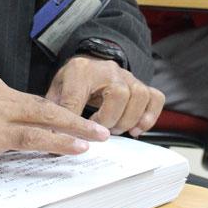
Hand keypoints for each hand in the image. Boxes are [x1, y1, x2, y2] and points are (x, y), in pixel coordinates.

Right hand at [0, 75, 110, 184]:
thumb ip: (4, 121)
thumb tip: (35, 133)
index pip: (34, 101)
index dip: (60, 116)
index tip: (80, 125)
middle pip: (45, 105)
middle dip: (77, 118)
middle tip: (101, 131)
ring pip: (43, 119)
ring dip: (74, 130)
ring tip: (96, 139)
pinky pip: (32, 137)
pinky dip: (56, 142)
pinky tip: (74, 148)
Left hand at [46, 56, 164, 136]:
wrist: (88, 66)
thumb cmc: (73, 83)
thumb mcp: (57, 93)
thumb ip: (56, 113)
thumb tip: (53, 140)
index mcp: (80, 70)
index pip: (77, 96)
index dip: (78, 121)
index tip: (78, 137)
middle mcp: (108, 69)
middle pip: (119, 93)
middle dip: (110, 119)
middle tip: (102, 131)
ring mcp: (127, 75)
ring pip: (139, 95)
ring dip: (128, 119)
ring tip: (117, 129)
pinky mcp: (141, 84)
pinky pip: (155, 98)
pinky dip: (149, 116)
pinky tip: (137, 129)